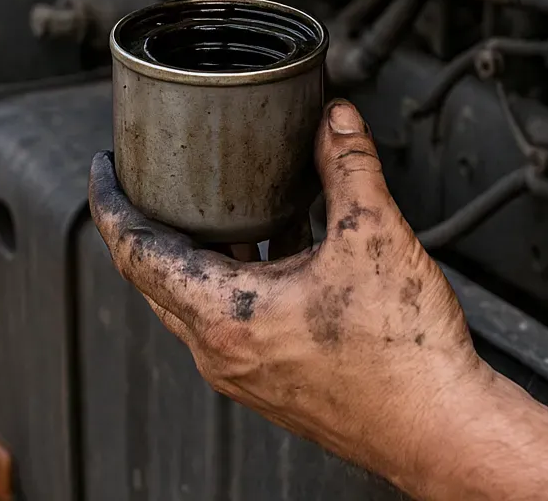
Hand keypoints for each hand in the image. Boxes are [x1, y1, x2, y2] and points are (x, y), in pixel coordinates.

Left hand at [88, 99, 491, 480]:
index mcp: (225, 317)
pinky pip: (235, 316)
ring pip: (198, 297)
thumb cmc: (405, 358)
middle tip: (156, 175)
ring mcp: (246, 371)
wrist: (443, 428)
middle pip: (157, 275)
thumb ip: (349, 166)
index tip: (104, 167)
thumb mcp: (376, 236)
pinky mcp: (275, 380)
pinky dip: (244, 272)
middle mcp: (222, 352)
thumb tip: (335, 119)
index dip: (111, 201)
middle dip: (152, 220)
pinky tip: (286, 241)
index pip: (135, 251)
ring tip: (225, 198)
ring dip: (205, 246)